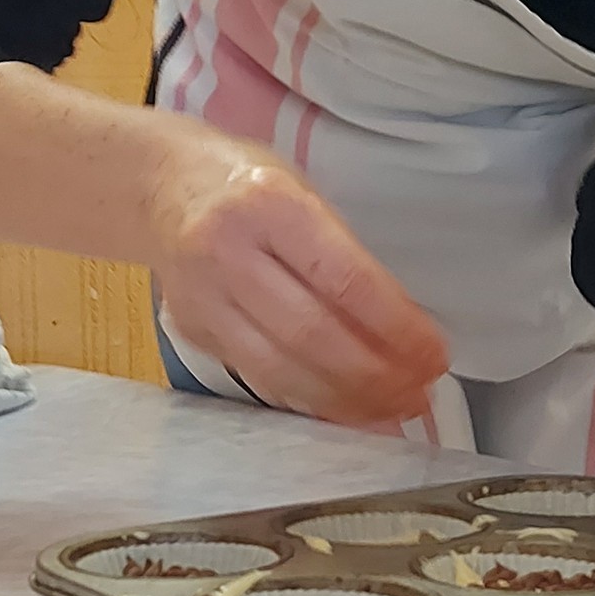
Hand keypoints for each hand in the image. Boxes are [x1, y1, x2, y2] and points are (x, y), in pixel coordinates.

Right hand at [148, 124, 449, 425]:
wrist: (160, 184)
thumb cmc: (247, 185)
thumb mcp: (304, 193)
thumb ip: (345, 256)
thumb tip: (402, 329)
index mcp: (270, 204)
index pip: (344, 279)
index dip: (396, 327)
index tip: (433, 356)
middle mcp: (229, 250)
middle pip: (311, 334)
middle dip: (374, 376)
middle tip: (419, 396)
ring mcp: (204, 296)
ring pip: (280, 369)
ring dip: (344, 400)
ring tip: (390, 411)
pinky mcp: (192, 330)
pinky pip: (258, 377)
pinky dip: (307, 399)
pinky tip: (343, 407)